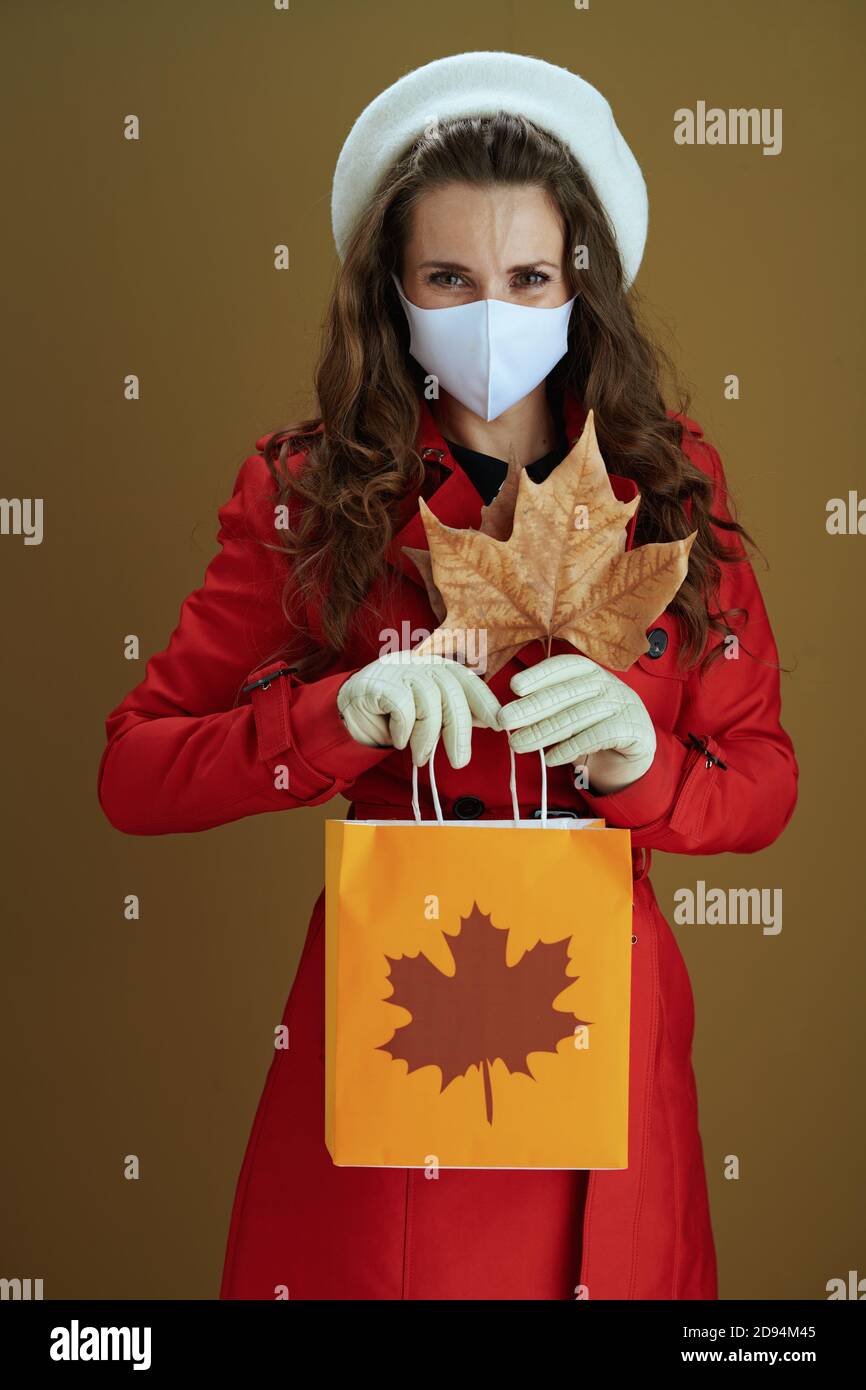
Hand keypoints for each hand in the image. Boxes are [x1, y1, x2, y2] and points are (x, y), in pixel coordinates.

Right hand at [337, 651, 500, 768]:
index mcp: (439, 667)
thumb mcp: (430, 712)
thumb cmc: (396, 712)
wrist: (352, 709)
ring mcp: (399, 669)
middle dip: (459, 731)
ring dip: (427, 737)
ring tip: (421, 758)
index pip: (467, 681)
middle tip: (460, 761)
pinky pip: (403, 707)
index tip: (498, 725)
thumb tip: (486, 720)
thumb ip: (454, 711)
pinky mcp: (379, 682)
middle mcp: (422, 663)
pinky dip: (405, 730)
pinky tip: (400, 740)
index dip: (485, 701)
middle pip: (451, 693)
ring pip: (428, 702)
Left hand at [497, 653, 655, 793]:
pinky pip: (596, 737)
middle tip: (504, 719)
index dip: (539, 675)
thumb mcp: (575, 707)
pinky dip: (570, 749)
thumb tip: (511, 714)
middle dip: (531, 706)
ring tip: (517, 744)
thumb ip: (551, 706)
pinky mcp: (632, 729)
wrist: (637, 745)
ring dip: (542, 732)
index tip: (514, 686)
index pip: (564, 667)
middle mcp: (606, 684)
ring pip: (576, 717)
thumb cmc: (595, 722)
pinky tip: (550, 758)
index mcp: (590, 672)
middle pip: (564, 693)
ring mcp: (621, 705)